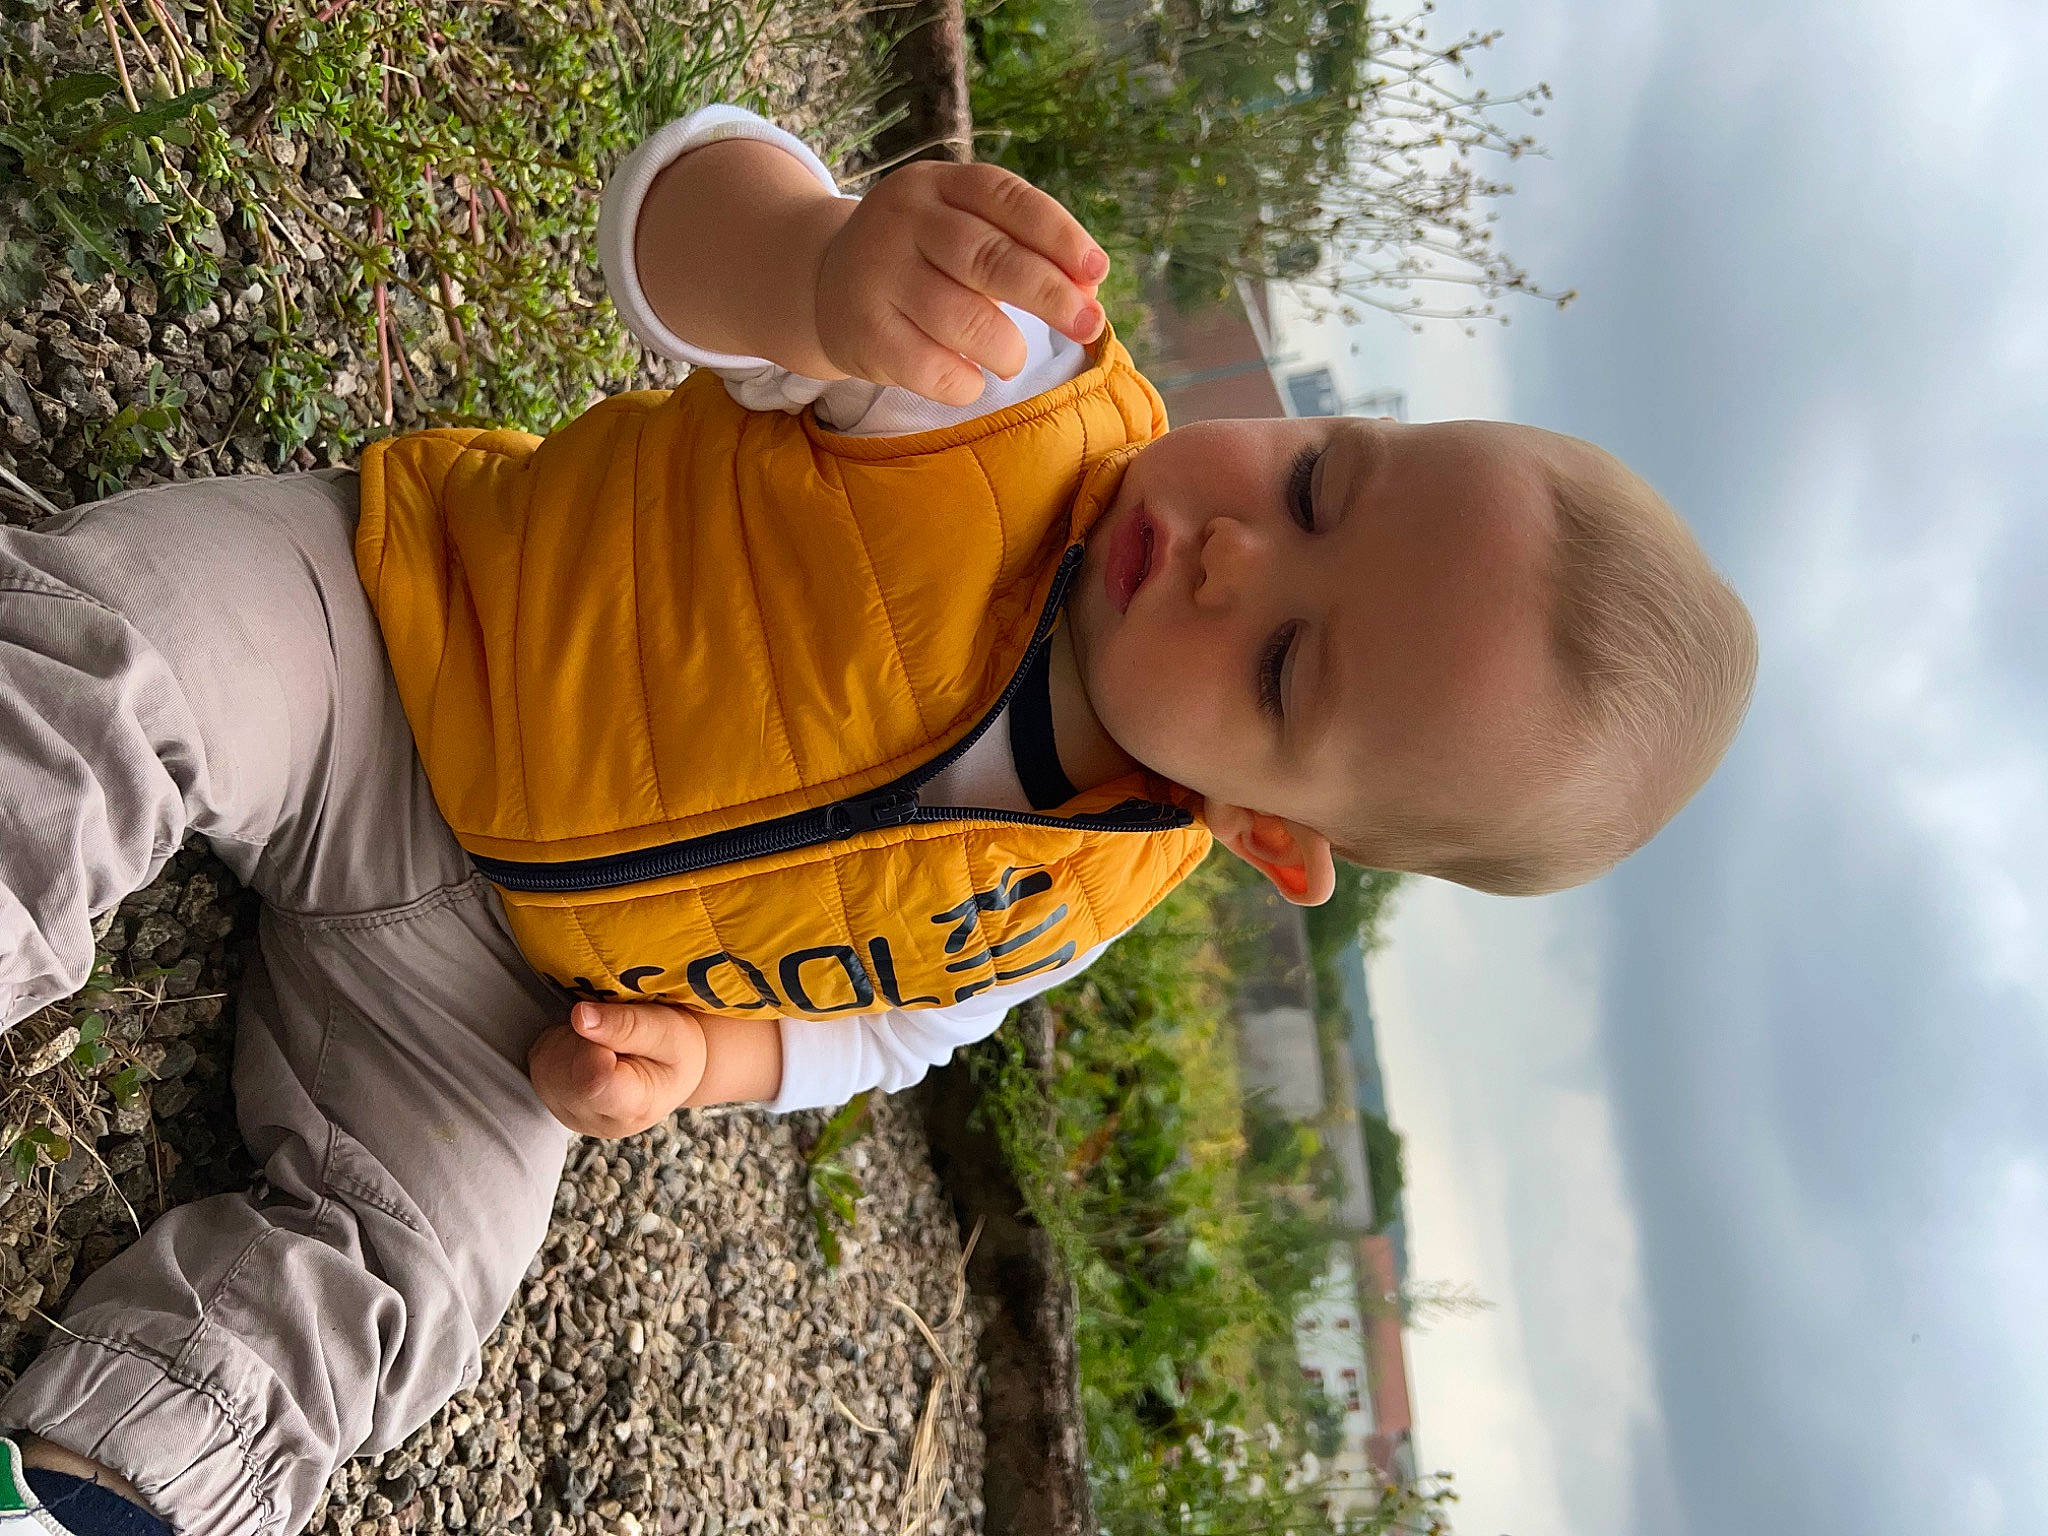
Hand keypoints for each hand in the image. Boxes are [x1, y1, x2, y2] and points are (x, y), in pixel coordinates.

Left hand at [527, 1000, 708, 1138]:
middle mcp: (595, 1119)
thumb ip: (627, 1025)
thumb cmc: (676, 1049)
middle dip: (583, 1038)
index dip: (593, 1047)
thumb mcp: (668, 1030)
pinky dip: (558, 1044)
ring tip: (603, 1041)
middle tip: (614, 1034)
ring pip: (545, 1063)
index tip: (610, 1031)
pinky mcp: (551, 1099)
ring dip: (569, 1039)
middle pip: (562, 1069)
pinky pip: (539, 1060)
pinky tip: (586, 1047)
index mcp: (634, 1106)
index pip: (592, 1082)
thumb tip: (580, 1017)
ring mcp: (569, 1113)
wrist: (671, 1069)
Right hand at [814, 159, 1110, 406]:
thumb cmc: (923, 260)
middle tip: (1087, 324)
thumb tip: (1089, 293)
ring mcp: (877, 274)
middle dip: (1048, 293)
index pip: (1006, 197)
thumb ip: (1024, 253)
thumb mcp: (965, 233)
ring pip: (958, 316)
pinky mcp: (862, 331)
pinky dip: (965, 383)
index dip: (1058, 234)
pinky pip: (928, 366)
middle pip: (986, 256)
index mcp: (939, 184)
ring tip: (1014, 359)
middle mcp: (903, 220)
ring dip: (1006, 347)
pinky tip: (972, 381)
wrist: (825, 282)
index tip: (1098, 271)